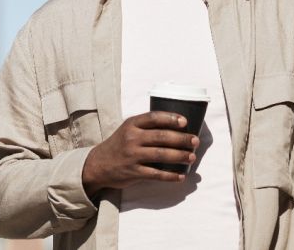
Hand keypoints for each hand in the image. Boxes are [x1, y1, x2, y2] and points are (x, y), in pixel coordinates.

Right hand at [81, 111, 198, 195]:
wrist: (98, 165)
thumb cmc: (119, 145)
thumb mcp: (127, 129)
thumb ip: (146, 127)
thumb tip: (175, 126)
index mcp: (131, 124)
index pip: (154, 117)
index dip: (171, 118)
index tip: (185, 122)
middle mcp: (132, 138)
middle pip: (162, 136)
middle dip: (182, 139)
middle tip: (195, 141)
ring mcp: (132, 156)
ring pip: (161, 155)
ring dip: (180, 156)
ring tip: (191, 157)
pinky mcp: (133, 172)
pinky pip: (156, 174)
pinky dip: (170, 176)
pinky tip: (181, 176)